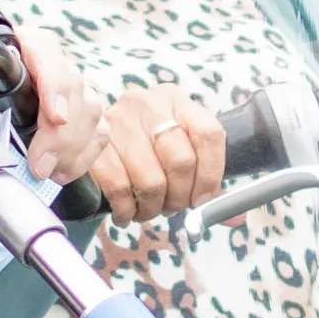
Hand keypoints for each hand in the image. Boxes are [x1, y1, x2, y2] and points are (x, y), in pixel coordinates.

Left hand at [13, 25, 104, 183]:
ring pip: (91, 109)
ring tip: (50, 173)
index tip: (56, 118)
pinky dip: (83, 155)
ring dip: (73, 148)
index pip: (47, 53)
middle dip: (61, 135)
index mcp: (24, 43)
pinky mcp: (83, 109)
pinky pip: (98, 130)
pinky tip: (63, 171)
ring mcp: (73, 84)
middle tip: (40, 167)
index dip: (56, 87)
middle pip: (74, 89)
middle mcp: (54, 59)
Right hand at [85, 85, 226, 222]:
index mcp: (176, 100)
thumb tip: (232, 217)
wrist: (85, 132)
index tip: (204, 198)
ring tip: (149, 208)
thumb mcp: (177, 145)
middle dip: (180, 197)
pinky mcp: (93, 146)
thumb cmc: (144, 146)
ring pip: (151, 181)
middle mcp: (148, 104)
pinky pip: (119, 189)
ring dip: (153, 208)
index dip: (211, 174)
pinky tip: (128, 211)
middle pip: (181, 161)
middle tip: (173, 206)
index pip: (209, 135)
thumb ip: (204, 176)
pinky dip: (127, 210)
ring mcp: (117, 122)